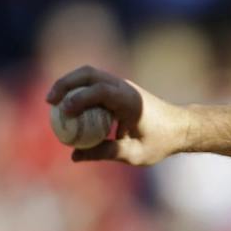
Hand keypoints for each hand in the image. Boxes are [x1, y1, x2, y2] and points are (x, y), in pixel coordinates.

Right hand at [46, 66, 187, 165]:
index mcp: (131, 101)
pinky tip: (66, 105)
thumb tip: (74, 156)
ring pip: (89, 74)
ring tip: (53, 102)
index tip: (64, 112)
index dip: (79, 98)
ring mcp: (121, 84)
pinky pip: (93, 83)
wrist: (180, 127)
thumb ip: (104, 153)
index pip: (100, 91)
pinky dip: (77, 89)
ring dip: (69, 83)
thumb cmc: (161, 142)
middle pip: (89, 74)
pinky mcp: (118, 87)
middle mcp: (125, 86)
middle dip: (66, 84)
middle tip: (50, 102)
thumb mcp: (133, 153)